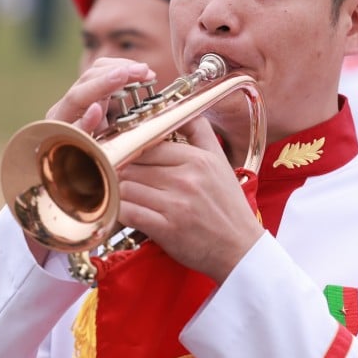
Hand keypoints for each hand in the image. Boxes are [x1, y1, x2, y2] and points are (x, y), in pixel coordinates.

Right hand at [23, 58, 155, 264]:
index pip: (97, 75)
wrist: (64, 215)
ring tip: (124, 78)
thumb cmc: (96, 179)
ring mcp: (57, 130)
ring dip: (101, 85)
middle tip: (140, 71)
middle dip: (114, 72)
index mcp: (83, 109)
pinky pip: (67, 130)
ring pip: (76, 98)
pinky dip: (83, 120)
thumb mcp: (112, 143)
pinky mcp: (52, 149)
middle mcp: (66, 115)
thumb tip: (148, 87)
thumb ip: (121, 118)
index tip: (146, 71)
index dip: (120, 69)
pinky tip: (97, 112)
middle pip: (86, 80)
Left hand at [117, 115, 264, 283]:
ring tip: (120, 197)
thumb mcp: (220, 163)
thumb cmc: (228, 207)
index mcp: (198, 159)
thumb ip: (200, 132)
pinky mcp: (166, 228)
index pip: (149, 144)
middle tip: (117, 178)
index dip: (132, 151)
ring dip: (119, 193)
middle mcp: (186, 178)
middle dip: (123, 172)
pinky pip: (129, 212)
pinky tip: (121, 213)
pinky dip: (119, 212)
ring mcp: (176, 203)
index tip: (126, 158)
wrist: (241, 249)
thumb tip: (182, 108)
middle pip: (134, 164)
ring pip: (127, 186)